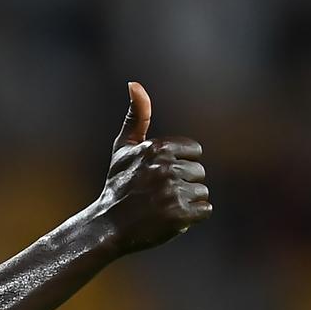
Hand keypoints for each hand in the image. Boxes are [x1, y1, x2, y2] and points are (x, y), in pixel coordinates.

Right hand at [91, 82, 211, 254]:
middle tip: (156, 196)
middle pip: (199, 173)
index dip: (179, 166)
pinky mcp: (179, 215)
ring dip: (186, 202)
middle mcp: (166, 168)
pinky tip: (168, 219)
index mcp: (157, 149)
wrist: (106, 226)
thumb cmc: (117, 186)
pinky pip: (204, 211)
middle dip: (182, 185)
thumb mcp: (123, 149)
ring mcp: (173, 192)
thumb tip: (134, 83)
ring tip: (160, 208)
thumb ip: (136, 117)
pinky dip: (191, 218)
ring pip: (202, 192)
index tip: (157, 177)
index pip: (195, 152)